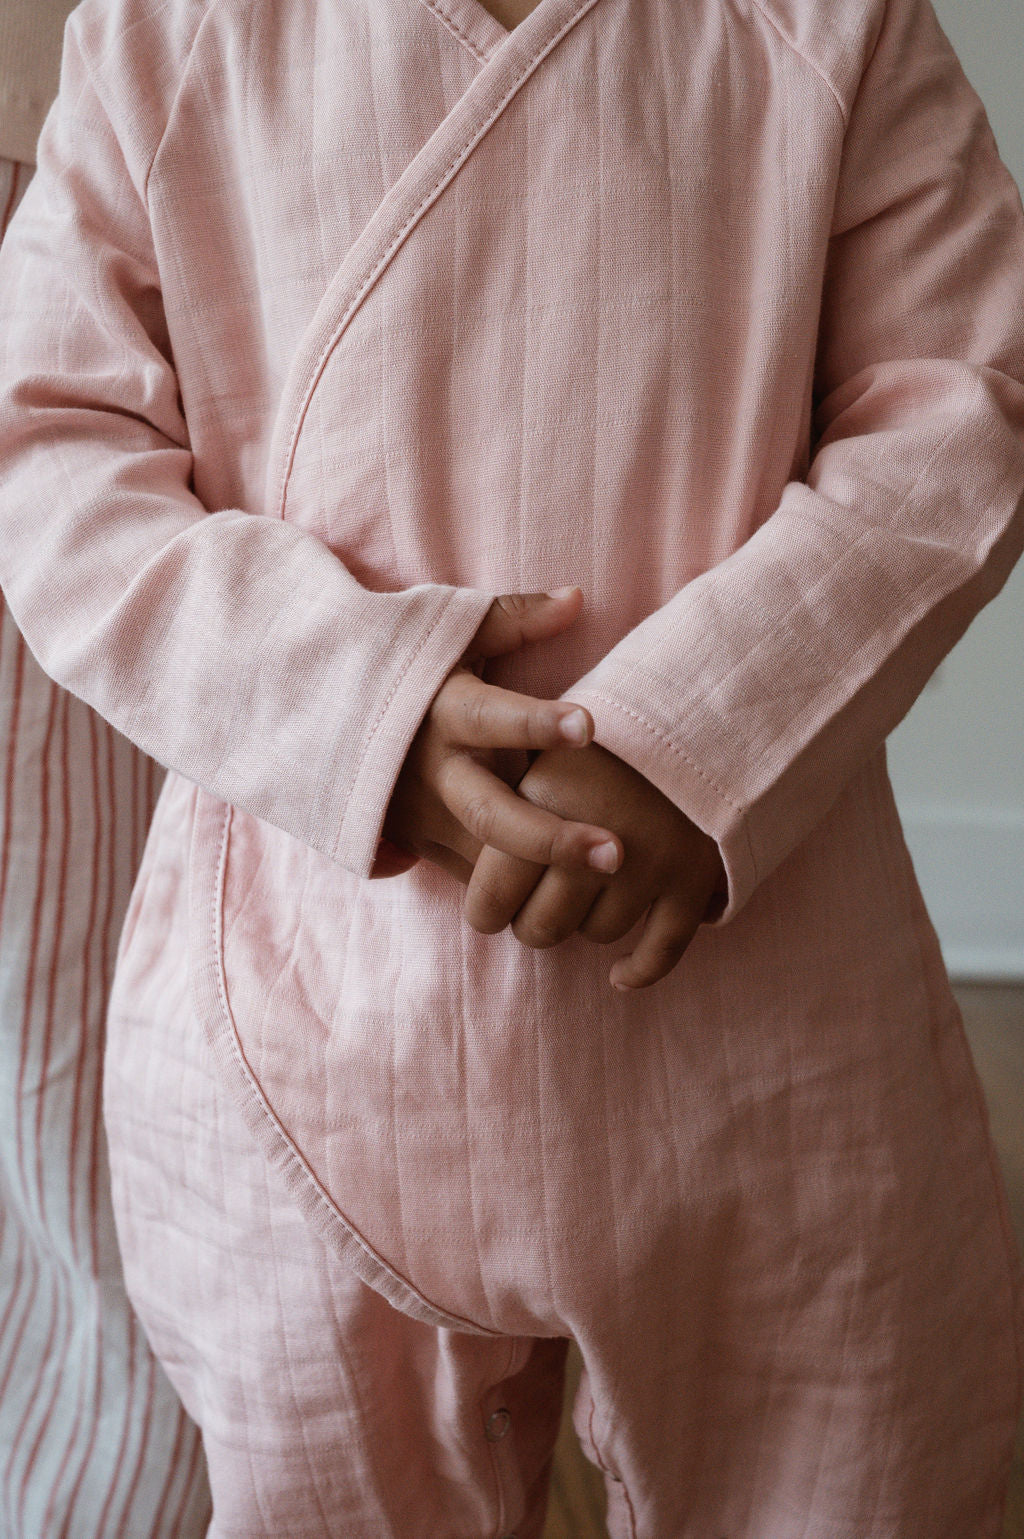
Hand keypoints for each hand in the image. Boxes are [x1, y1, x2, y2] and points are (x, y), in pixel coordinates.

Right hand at [373, 588, 625, 883]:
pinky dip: (518, 890)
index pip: (490, 716)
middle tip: (616, 851)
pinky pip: (473, 875)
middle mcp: (429, 768)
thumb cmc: (401, 667)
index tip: (588, 726)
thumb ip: (511, 618)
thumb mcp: (444, 632)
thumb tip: (576, 598)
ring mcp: (420, 815)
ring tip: (610, 891)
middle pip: (489, 814)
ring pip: (483, 860)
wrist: (315, 717)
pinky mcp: (418, 845)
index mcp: (439, 709)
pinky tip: (575, 907)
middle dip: (552, 838)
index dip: (536, 723)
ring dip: (542, 881)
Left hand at [463, 741, 726, 988]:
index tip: (492, 907)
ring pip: (596, 934)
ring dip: (589, 922)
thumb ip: (500, 821)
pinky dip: (638, 969)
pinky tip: (618, 974)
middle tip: (543, 898)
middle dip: (535, 922)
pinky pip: (659, 950)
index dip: (486, 911)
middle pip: (542, 927)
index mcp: (542, 797)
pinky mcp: (693, 877)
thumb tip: (476, 907)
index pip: (492, 896)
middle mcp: (594, 833)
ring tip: (593, 887)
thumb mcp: (537, 764)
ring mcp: (650, 859)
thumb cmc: (594, 753)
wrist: (689, 719)